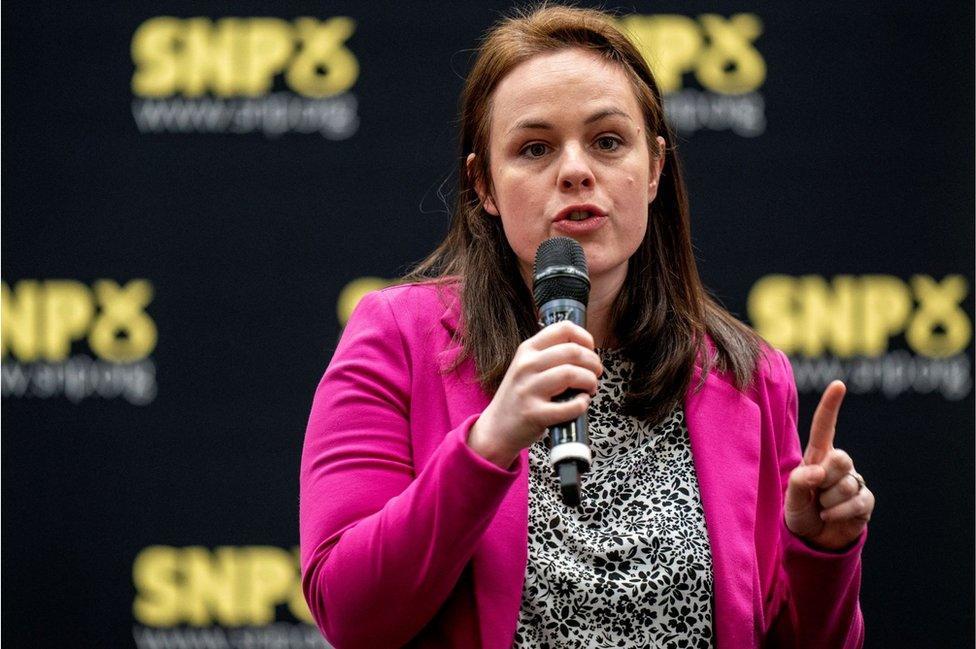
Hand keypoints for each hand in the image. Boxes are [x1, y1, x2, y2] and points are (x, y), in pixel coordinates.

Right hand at [468, 321, 602, 468]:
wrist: (496, 427)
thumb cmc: (519, 396)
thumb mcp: (527, 367)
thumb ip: (549, 355)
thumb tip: (586, 350)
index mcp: (527, 350)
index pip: (564, 328)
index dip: (585, 338)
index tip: (590, 351)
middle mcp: (526, 365)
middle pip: (573, 351)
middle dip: (593, 363)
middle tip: (595, 373)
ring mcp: (529, 389)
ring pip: (572, 373)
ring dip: (590, 381)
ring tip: (589, 389)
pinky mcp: (534, 413)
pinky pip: (570, 405)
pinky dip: (582, 404)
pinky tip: (580, 403)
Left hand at [784, 380, 874, 550]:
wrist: (814, 540)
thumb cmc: (799, 511)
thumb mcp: (791, 497)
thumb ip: (798, 481)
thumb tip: (817, 472)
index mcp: (817, 456)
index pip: (825, 427)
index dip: (831, 406)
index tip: (838, 384)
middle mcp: (837, 464)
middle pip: (841, 458)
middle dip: (826, 479)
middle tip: (815, 493)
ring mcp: (854, 481)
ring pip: (847, 484)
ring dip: (829, 501)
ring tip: (821, 507)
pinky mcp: (865, 500)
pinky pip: (857, 502)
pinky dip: (839, 512)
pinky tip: (830, 516)